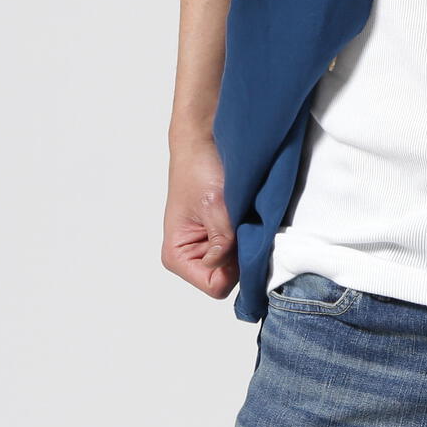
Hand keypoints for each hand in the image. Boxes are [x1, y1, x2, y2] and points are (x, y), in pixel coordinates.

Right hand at [162, 138, 238, 299]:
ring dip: (246, 241)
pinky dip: (249, 232)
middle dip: (241, 254)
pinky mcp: (222, 233)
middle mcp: (192, 256)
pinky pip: (242, 245)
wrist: (203, 140)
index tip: (240, 241)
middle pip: (229, 277)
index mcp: (178, 256)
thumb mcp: (214, 206)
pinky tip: (247, 214)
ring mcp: (208, 245)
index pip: (215, 286)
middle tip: (244, 224)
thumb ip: (223, 241)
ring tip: (244, 215)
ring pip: (238, 262)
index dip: (233, 269)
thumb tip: (233, 269)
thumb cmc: (198, 168)